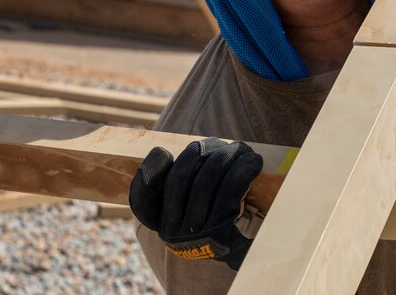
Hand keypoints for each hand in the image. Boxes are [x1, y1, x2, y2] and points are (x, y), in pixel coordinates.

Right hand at [129, 138, 263, 270]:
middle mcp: (174, 232)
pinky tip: (253, 161)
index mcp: (163, 224)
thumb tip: (196, 151)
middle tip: (215, 145)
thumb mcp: (198, 206)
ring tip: (241, 149)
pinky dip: (243, 169)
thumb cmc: (223, 219)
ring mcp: (196, 234)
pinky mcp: (223, 231)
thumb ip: (188, 183)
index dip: (147, 174)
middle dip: (197, 153)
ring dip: (225, 156)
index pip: (141, 202)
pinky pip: (230, 190)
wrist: (251, 250)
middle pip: (178, 180)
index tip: (163, 152)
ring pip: (205, 181)